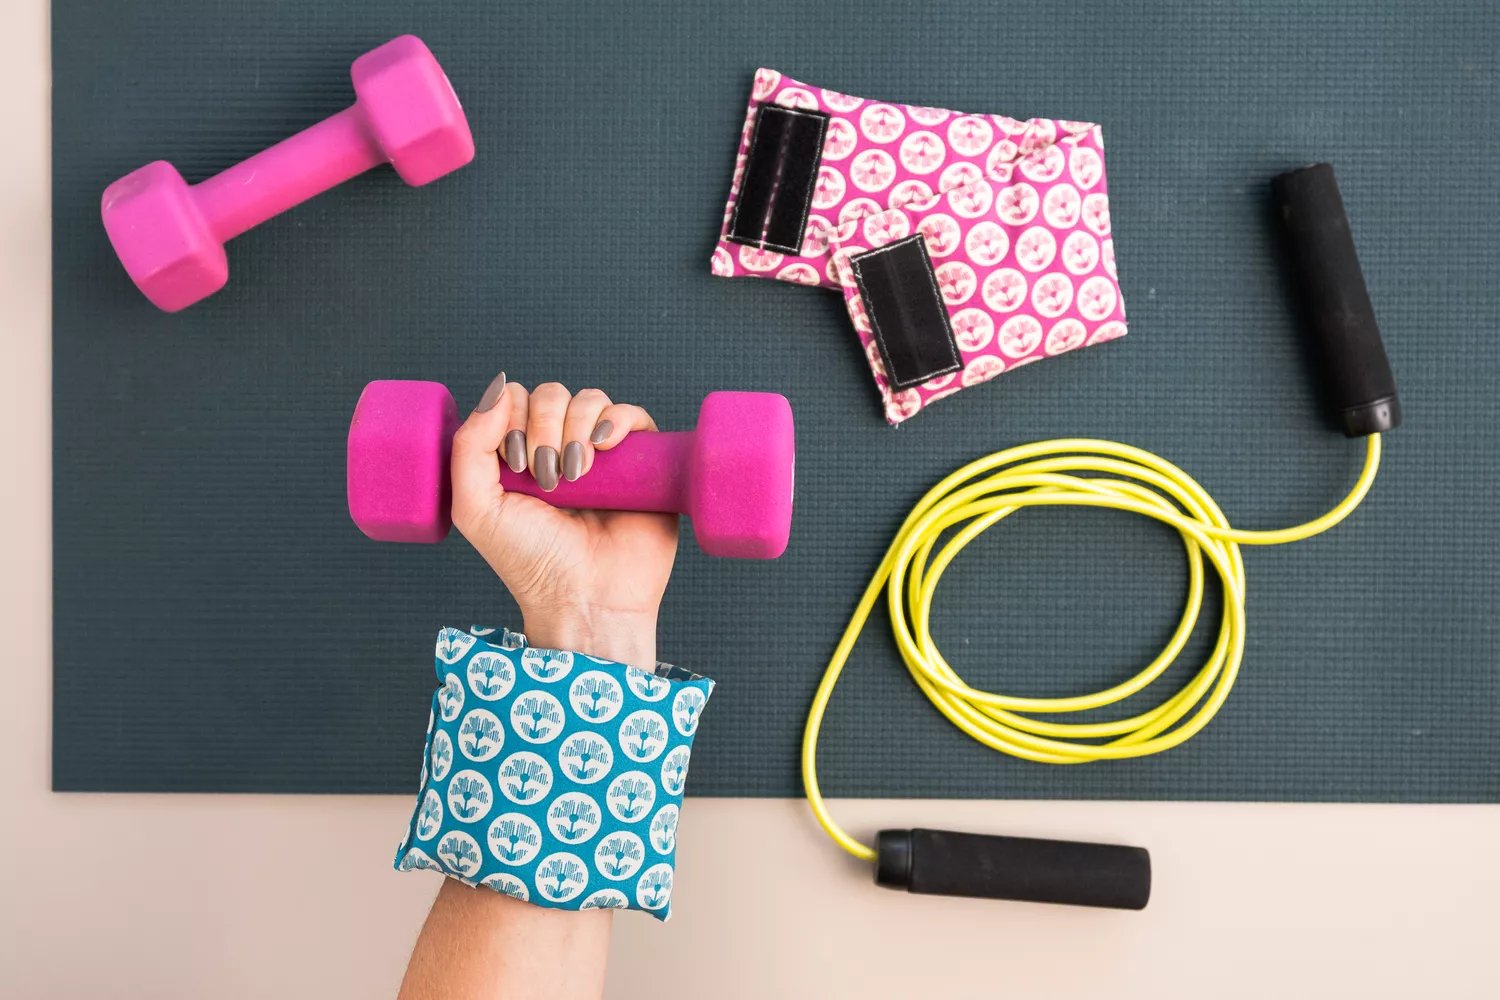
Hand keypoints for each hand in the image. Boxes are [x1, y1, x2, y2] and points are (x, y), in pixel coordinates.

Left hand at [449, 373, 677, 666]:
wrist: (585, 598)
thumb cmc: (530, 563)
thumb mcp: (476, 508)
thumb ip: (469, 446)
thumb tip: (499, 388)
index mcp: (519, 455)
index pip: (514, 400)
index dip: (513, 420)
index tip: (516, 466)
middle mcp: (559, 448)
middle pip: (551, 395)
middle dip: (545, 427)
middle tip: (548, 478)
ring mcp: (602, 455)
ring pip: (590, 400)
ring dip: (578, 428)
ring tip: (577, 475)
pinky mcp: (640, 463)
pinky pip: (633, 415)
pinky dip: (617, 420)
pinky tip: (605, 448)